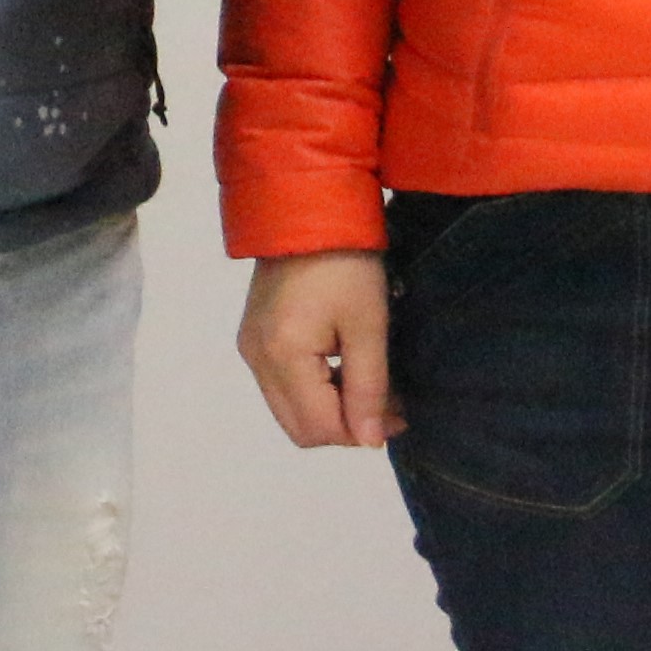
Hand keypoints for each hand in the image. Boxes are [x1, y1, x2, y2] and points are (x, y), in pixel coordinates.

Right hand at [237, 250, 398, 447]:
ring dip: (331, 409)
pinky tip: (342, 366)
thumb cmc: (347, 264)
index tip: (400, 414)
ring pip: (290, 410)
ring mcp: (250, 347)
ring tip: (369, 383)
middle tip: (387, 402)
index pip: (319, 428)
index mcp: (282, 356)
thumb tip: (369, 442)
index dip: (362, 433)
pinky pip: (282, 385)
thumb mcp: (368, 326)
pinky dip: (314, 390)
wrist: (308, 208)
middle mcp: (256, 359)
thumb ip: (368, 389)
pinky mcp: (253, 335)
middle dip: (345, 426)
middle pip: (299, 428)